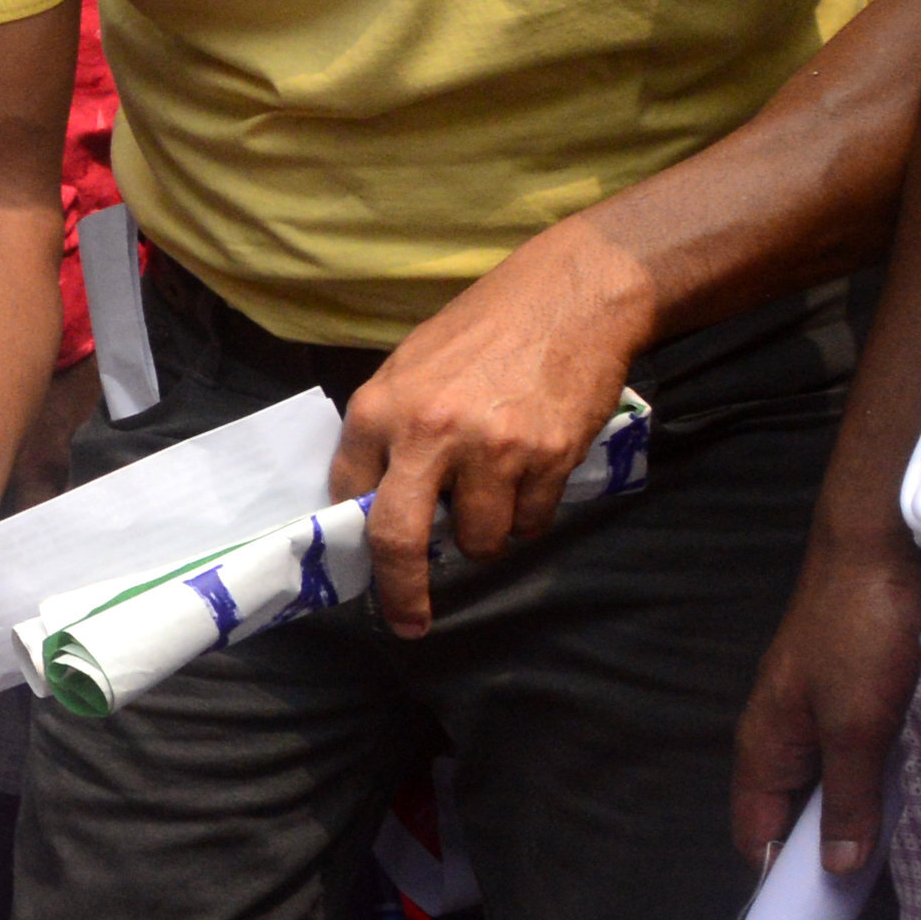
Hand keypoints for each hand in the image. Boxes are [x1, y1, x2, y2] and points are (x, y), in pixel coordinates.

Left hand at [326, 218, 652, 639]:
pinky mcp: (547, 459)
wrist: (569, 298)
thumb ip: (390, 431)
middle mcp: (430, 434)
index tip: (367, 564)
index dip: (360, 532)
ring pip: (480, 540)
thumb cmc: (482, 332)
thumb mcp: (411, 369)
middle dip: (401, 591)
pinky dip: (528, 516)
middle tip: (408, 621)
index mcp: (380, 409)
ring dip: (486, 535)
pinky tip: (531, 477)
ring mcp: (492, 451)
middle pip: (400, 540)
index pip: (351, 493)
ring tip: (494, 495)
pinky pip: (530, 522)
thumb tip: (372, 498)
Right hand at [734, 516, 920, 874]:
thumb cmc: (859, 635)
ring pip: (831, 785)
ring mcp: (815, 715)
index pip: (756, 835)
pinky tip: (916, 786)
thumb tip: (838, 869)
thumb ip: (849, 801)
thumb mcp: (859, 727)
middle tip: (879, 885)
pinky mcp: (849, 696)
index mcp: (763, 747)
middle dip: (830, 848)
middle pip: (795, 815)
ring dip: (861, 810)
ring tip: (904, 840)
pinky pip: (858, 757)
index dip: (783, 879)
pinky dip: (881, 776)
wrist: (878, 550)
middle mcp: (781, 736)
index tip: (824, 919)